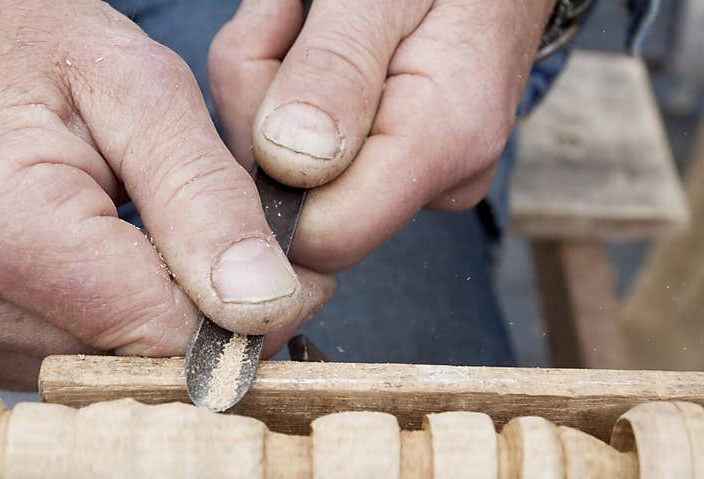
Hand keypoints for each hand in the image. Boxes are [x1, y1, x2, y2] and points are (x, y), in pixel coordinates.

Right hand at [0, 0, 334, 388]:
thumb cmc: (34, 52)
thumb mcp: (143, 90)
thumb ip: (206, 200)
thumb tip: (264, 309)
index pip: (164, 339)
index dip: (237, 315)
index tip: (270, 268)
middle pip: (133, 367)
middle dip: (194, 318)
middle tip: (204, 242)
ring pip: (102, 376)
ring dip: (143, 323)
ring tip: (136, 242)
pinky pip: (61, 369)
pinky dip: (97, 330)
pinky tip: (91, 270)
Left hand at [209, 0, 555, 271]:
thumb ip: (335, 69)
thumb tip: (285, 164)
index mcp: (444, 142)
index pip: (327, 233)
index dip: (267, 170)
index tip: (264, 57)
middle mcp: (434, 183)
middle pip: (297, 202)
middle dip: (259, 110)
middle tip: (281, 16)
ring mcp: (412, 183)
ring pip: (286, 175)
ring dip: (263, 87)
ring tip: (296, 15)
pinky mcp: (389, 173)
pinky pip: (304, 159)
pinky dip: (278, 94)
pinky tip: (305, 40)